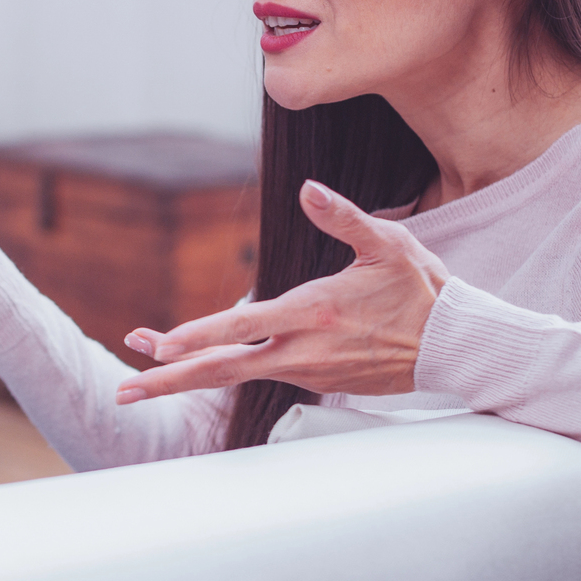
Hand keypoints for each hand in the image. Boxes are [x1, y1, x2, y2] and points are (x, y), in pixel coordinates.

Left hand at [113, 180, 449, 404]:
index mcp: (312, 311)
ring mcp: (306, 369)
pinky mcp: (315, 380)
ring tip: (144, 378)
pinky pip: (260, 376)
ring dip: (187, 377)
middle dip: (168, 380)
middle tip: (125, 391)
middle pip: (222, 371)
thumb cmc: (423, 289)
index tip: (155, 345)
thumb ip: (343, 217)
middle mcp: (302, 349)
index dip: (195, 337)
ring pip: (235, 377)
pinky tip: (198, 366)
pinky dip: (224, 374)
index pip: (240, 329)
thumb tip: (306, 189)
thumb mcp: (388, 245)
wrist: (455, 346)